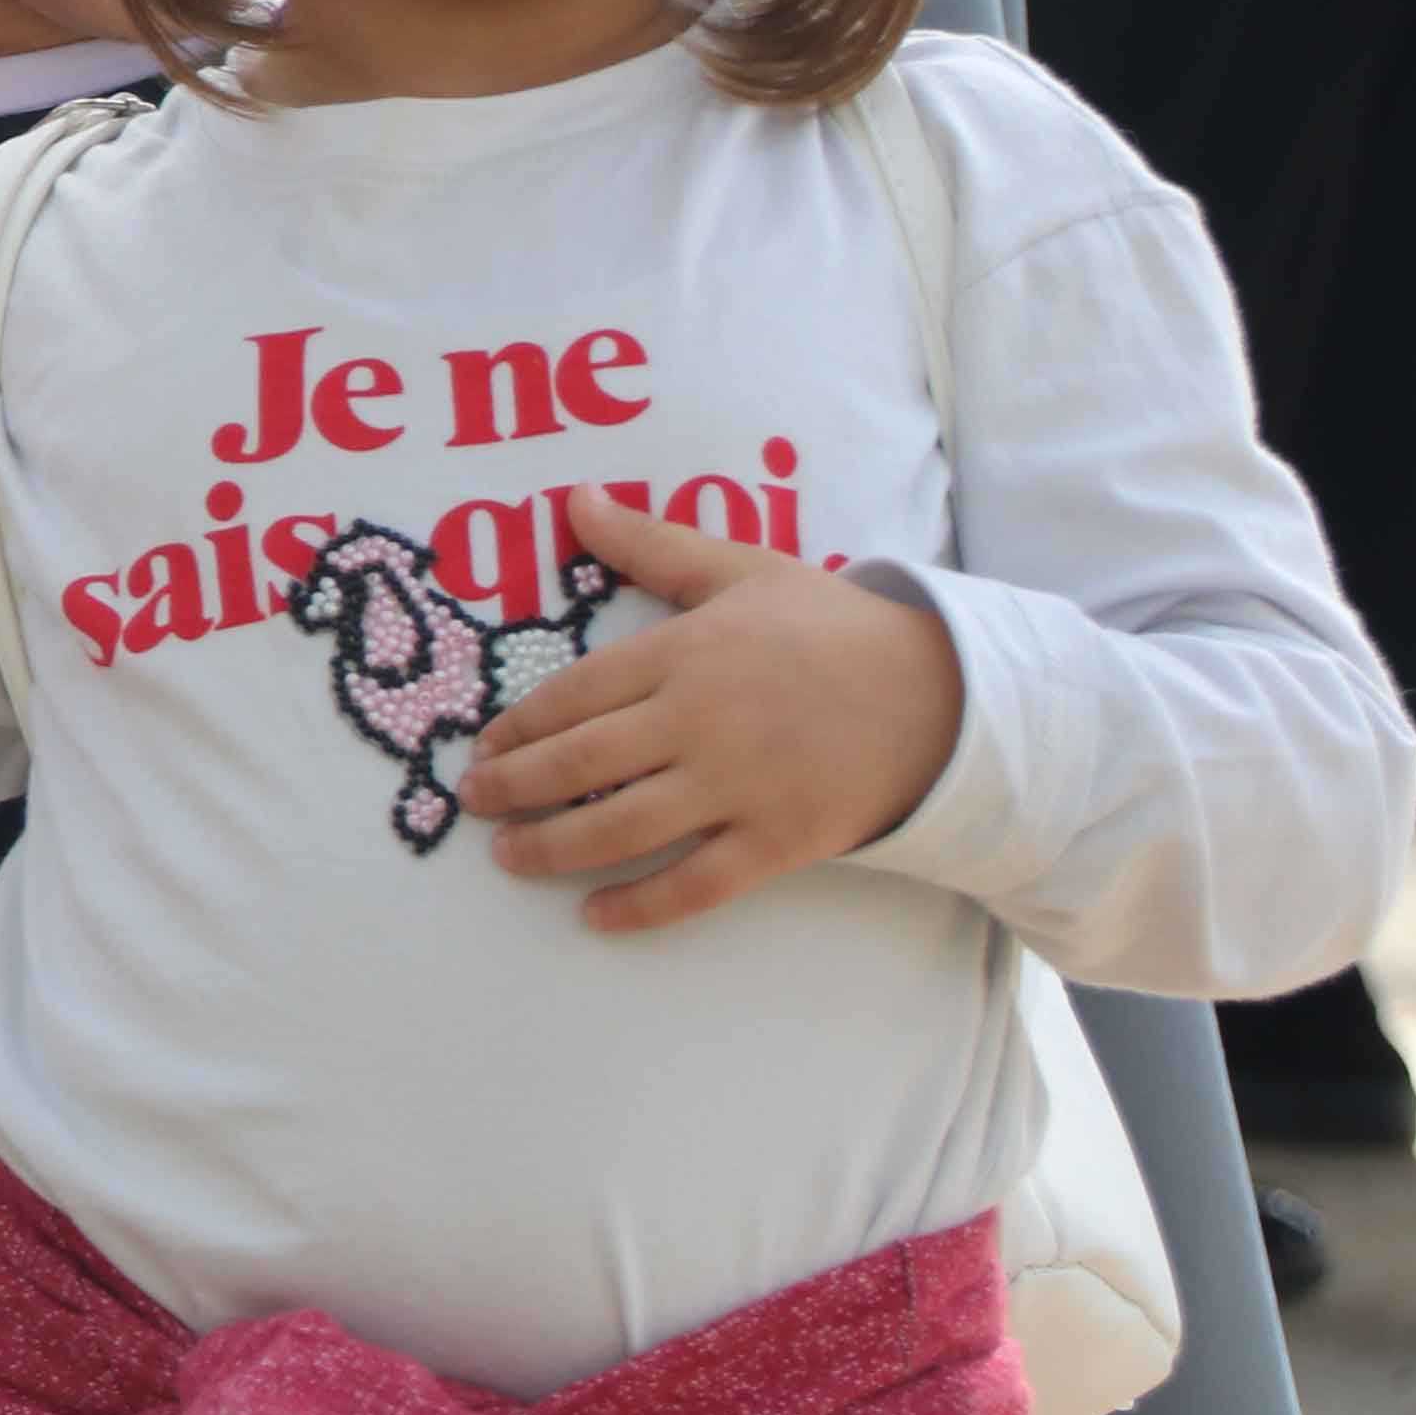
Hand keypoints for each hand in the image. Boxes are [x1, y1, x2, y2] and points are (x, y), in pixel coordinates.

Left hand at [458, 491, 962, 932]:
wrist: (940, 694)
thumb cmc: (832, 627)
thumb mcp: (740, 569)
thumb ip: (652, 544)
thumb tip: (576, 498)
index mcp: (685, 654)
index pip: (575, 695)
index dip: (520, 727)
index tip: (484, 746)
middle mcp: (699, 722)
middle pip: (581, 764)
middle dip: (515, 789)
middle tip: (475, 803)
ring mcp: (739, 787)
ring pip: (622, 828)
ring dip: (553, 849)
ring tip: (508, 858)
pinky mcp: (777, 842)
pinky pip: (695, 884)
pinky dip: (640, 906)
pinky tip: (594, 916)